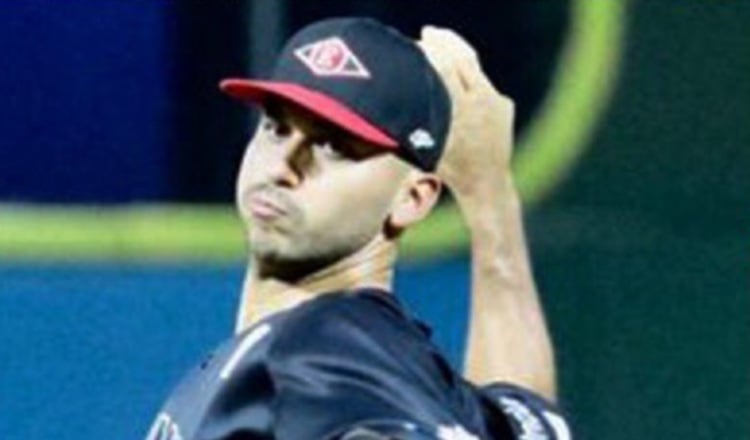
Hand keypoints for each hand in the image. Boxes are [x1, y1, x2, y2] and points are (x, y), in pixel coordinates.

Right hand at [418, 27, 515, 200]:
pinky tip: (459, 82)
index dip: (430, 52)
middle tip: (428, 34)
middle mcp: (483, 100)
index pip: (445, 68)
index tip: (417, 45)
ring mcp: (497, 101)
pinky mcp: (506, 105)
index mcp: (461, 108)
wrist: (487, 184)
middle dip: (444, 43)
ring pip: (475, 70)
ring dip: (458, 56)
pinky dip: (471, 80)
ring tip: (441, 48)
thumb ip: (419, 117)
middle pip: (462, 59)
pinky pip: (485, 87)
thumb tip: (403, 94)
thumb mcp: (428, 143)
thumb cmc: (450, 167)